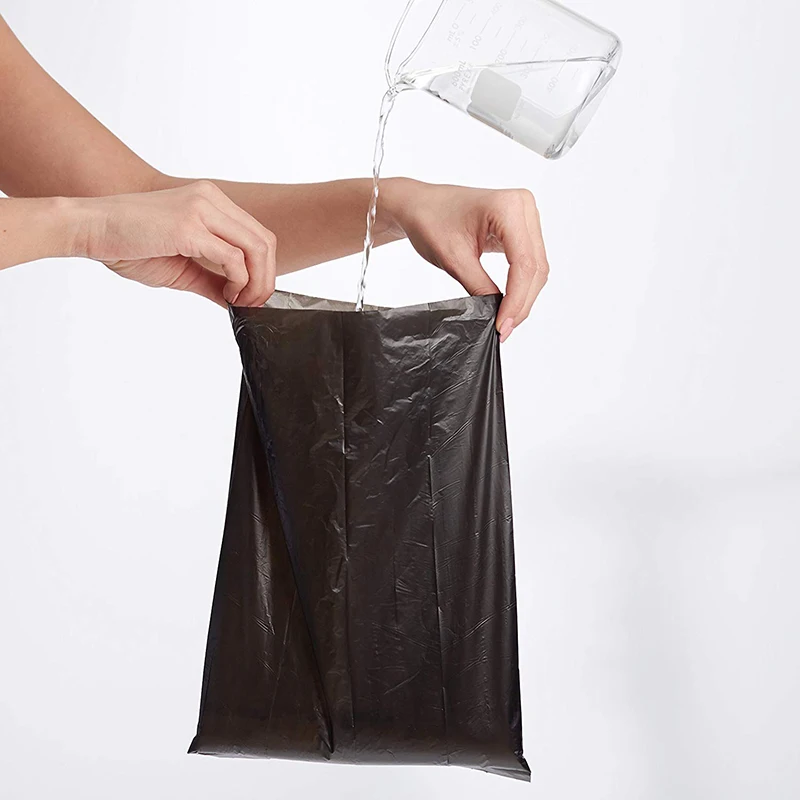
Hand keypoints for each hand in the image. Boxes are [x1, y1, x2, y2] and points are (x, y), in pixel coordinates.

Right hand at [71, 181, 276, 306]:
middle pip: (264, 240)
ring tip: (241, 302)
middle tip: (253, 304)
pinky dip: (239, 282)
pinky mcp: (190, 226)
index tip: (252, 296)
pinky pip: (234, 258)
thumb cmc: (127, 243)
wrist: (89, 228)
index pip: (257, 234)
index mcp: (210, 200)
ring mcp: (201, 209)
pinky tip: (226, 295)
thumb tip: (236, 301)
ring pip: (257, 248)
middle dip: (266, 279)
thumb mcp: (182, 266)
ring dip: (257, 283)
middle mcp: (210, 198)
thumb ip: (212, 279)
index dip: (264, 269)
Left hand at [380, 178, 549, 341]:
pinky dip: (520, 285)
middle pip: (535, 266)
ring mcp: (525, 215)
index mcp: (508, 207)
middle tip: (503, 329)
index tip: (502, 325)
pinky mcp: (521, 227)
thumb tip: (498, 314)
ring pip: (536, 267)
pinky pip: (529, 261)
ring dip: (523, 297)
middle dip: (521, 302)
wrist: (420, 206)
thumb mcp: (454, 260)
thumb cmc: (430, 221)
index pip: (523, 263)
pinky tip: (508, 304)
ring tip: (504, 321)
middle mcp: (523, 206)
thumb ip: (479, 287)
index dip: (516, 299)